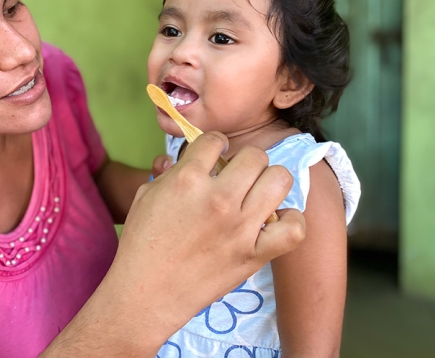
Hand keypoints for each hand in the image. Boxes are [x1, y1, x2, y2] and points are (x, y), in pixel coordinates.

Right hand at [45, 132, 304, 356]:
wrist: (144, 294)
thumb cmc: (140, 243)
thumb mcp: (145, 196)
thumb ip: (169, 173)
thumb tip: (184, 158)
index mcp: (187, 179)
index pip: (216, 140)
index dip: (213, 146)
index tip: (212, 157)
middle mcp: (218, 197)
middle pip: (255, 155)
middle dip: (244, 162)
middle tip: (235, 177)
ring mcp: (240, 226)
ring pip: (279, 180)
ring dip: (269, 183)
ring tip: (257, 194)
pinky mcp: (254, 254)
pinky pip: (293, 228)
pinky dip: (291, 221)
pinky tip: (275, 221)